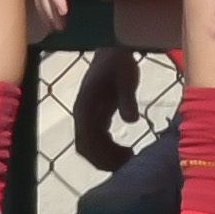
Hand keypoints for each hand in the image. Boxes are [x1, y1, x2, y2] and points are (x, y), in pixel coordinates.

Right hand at [70, 45, 144, 172]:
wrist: (113, 48)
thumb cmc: (119, 61)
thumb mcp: (126, 76)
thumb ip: (127, 98)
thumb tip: (132, 120)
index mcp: (86, 106)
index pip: (87, 139)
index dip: (103, 154)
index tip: (125, 159)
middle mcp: (82, 114)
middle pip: (85, 147)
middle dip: (104, 161)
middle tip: (129, 165)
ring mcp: (87, 115)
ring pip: (89, 146)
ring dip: (106, 158)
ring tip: (129, 160)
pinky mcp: (95, 116)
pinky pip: (96, 140)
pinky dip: (108, 150)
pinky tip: (126, 152)